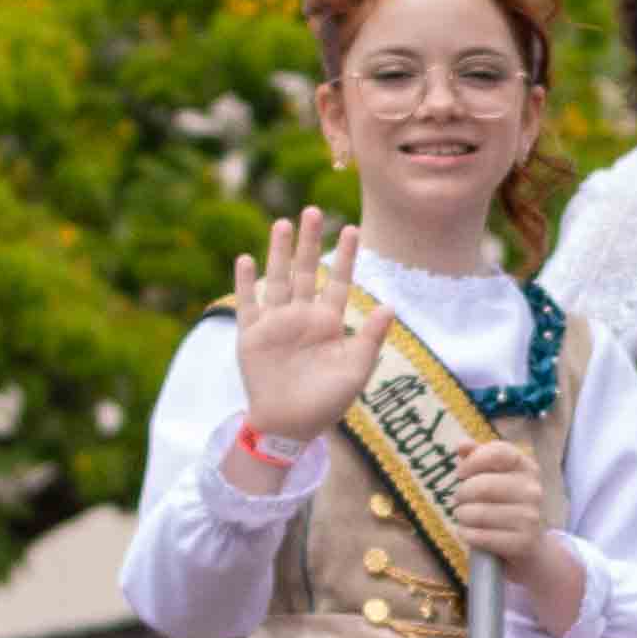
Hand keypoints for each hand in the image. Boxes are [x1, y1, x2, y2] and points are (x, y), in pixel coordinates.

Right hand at [228, 209, 385, 449]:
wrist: (290, 427)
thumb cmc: (327, 403)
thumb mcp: (356, 370)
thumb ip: (370, 338)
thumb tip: (392, 306)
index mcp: (328, 323)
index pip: (339, 282)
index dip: (346, 256)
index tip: (352, 228)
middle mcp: (302, 317)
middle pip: (307, 271)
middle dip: (310, 242)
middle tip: (313, 210)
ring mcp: (276, 324)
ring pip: (278, 279)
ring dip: (279, 253)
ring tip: (283, 223)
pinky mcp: (252, 336)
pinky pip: (248, 304)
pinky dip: (245, 282)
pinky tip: (246, 259)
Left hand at [441, 430, 557, 570]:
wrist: (530, 546)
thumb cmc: (505, 505)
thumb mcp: (495, 477)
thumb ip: (478, 457)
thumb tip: (461, 445)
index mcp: (527, 467)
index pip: (499, 452)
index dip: (473, 461)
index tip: (460, 473)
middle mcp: (533, 490)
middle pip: (483, 485)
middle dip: (462, 494)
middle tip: (459, 501)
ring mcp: (531, 517)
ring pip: (479, 513)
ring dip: (462, 516)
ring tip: (463, 517)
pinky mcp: (523, 542)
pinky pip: (482, 536)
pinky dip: (467, 534)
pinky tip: (467, 533)